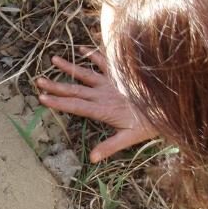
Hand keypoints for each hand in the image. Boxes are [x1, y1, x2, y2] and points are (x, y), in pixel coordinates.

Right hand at [36, 49, 157, 162]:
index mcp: (102, 110)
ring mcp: (111, 82)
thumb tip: (92, 158)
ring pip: (86, 73)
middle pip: (74, 89)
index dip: (58, 102)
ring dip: (69, 67)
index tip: (41, 98)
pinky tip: (83, 49)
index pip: (75, 106)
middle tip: (38, 81)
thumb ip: (110, 146)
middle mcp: (103, 94)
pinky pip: (105, 62)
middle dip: (55, 86)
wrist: (169, 101)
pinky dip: (94, 55)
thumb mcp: (130, 138)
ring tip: (54, 59)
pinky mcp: (120, 74)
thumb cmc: (150, 122)